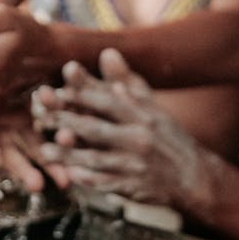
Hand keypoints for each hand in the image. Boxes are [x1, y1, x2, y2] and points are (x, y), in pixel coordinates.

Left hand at [31, 48, 208, 206]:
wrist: (195, 177)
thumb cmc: (168, 137)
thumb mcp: (151, 106)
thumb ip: (127, 79)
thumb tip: (107, 51)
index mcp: (143, 115)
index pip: (109, 101)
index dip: (83, 95)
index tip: (59, 89)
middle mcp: (140, 138)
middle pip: (98, 129)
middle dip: (68, 123)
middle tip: (43, 118)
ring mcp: (137, 164)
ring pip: (98, 159)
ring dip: (70, 155)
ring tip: (46, 151)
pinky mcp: (135, 187)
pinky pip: (107, 184)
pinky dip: (89, 180)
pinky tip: (70, 176)